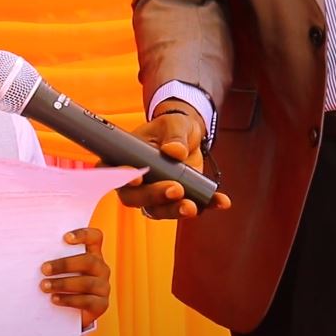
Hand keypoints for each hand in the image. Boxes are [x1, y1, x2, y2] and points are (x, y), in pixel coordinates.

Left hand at [41, 227, 110, 328]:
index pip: (95, 237)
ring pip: (87, 283)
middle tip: (44, 269)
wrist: (68, 312)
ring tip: (44, 286)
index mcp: (93, 254)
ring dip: (63, 284)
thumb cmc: (61, 283)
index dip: (83, 235)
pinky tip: (54, 299)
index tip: (65, 238)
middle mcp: (101, 268)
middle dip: (64, 264)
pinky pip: (87, 301)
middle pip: (88, 261)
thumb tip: (30, 251)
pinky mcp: (101, 304)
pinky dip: (68, 300)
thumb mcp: (59, 269)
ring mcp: (103, 287)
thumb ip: (53, 258)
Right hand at [108, 99, 231, 218]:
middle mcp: (137, 183)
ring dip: (175, 211)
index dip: (121, 179)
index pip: (114, 173)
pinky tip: (220, 202)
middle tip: (175, 189)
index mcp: (125, 160)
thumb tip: (175, 151)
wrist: (188, 134)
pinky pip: (190, 207)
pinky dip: (206, 206)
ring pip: (159, 210)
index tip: (136, 180)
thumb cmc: (171, 128)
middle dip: (155, 197)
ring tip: (193, 206)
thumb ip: (174, 136)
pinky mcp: (178, 199)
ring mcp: (157, 194)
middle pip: (136, 198)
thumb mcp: (173, 124)